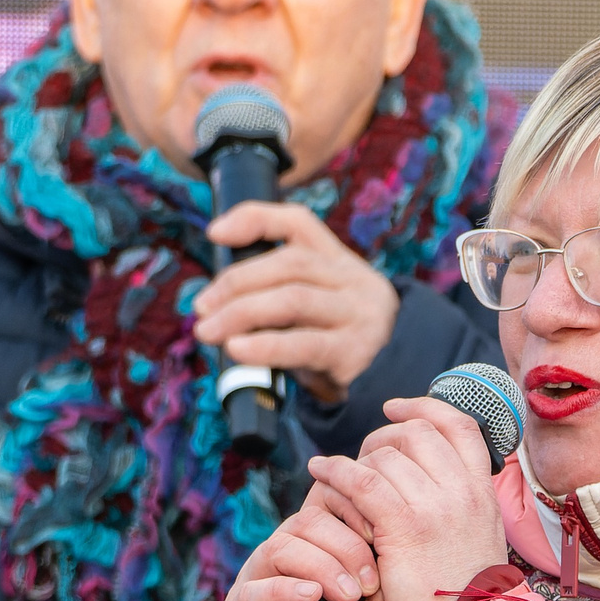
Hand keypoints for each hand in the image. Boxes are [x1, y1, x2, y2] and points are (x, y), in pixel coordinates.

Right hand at [187, 483, 392, 600]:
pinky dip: (285, 589)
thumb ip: (380, 596)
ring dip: (322, 567)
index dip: (357, 510)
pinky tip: (313, 598)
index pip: (329, 502)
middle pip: (308, 520)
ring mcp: (255, 579)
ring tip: (348, 596)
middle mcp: (282, 553)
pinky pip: (254, 590)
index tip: (385, 538)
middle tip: (371, 582)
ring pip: (282, 547)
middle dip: (347, 546)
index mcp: (313, 546)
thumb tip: (401, 572)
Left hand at [193, 202, 399, 406]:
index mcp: (340, 261)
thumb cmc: (341, 343)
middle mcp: (353, 280)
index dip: (255, 220)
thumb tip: (217, 302)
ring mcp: (358, 314)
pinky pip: (303, 344)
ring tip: (208, 330)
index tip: (214, 233)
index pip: (299, 223)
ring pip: (292, 299)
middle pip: (289, 263)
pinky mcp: (355, 351)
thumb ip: (283, 294)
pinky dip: (264, 346)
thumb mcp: (320, 308)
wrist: (398, 380)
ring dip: (240, 313)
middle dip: (235, 283)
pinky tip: (237, 350)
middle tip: (201, 307)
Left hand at [305, 398, 506, 600]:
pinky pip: (362, 481)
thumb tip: (433, 486)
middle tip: (361, 457)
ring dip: (356, 460)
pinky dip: (336, 471)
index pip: (459, 426)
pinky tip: (319, 471)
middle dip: (382, 437)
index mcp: (484, 494)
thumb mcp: (477, 544)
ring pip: (387, 455)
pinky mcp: (404, 527)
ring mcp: (436, 507)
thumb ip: (461, 510)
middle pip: (416, 434)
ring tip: (335, 473)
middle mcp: (464, 492)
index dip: (424, 407)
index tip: (396, 407)